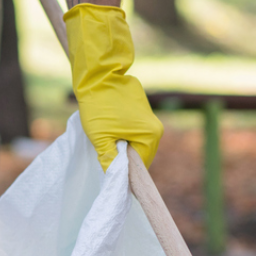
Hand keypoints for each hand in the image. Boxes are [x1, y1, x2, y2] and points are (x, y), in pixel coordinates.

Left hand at [65, 4, 163, 170]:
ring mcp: (151, 117)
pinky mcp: (144, 109)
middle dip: (126, 156)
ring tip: (108, 136)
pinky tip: (112, 124)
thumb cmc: (98, 108)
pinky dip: (126, 131)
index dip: (127, 172)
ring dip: (125, 144)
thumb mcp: (100, 139)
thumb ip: (110, 162)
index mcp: (150, 136)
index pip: (141, 165)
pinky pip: (137, 128)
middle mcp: (157, 128)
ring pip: (139, 141)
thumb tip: (116, 179)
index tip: (114, 174)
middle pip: (142, 153)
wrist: (98, 75)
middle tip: (107, 152)